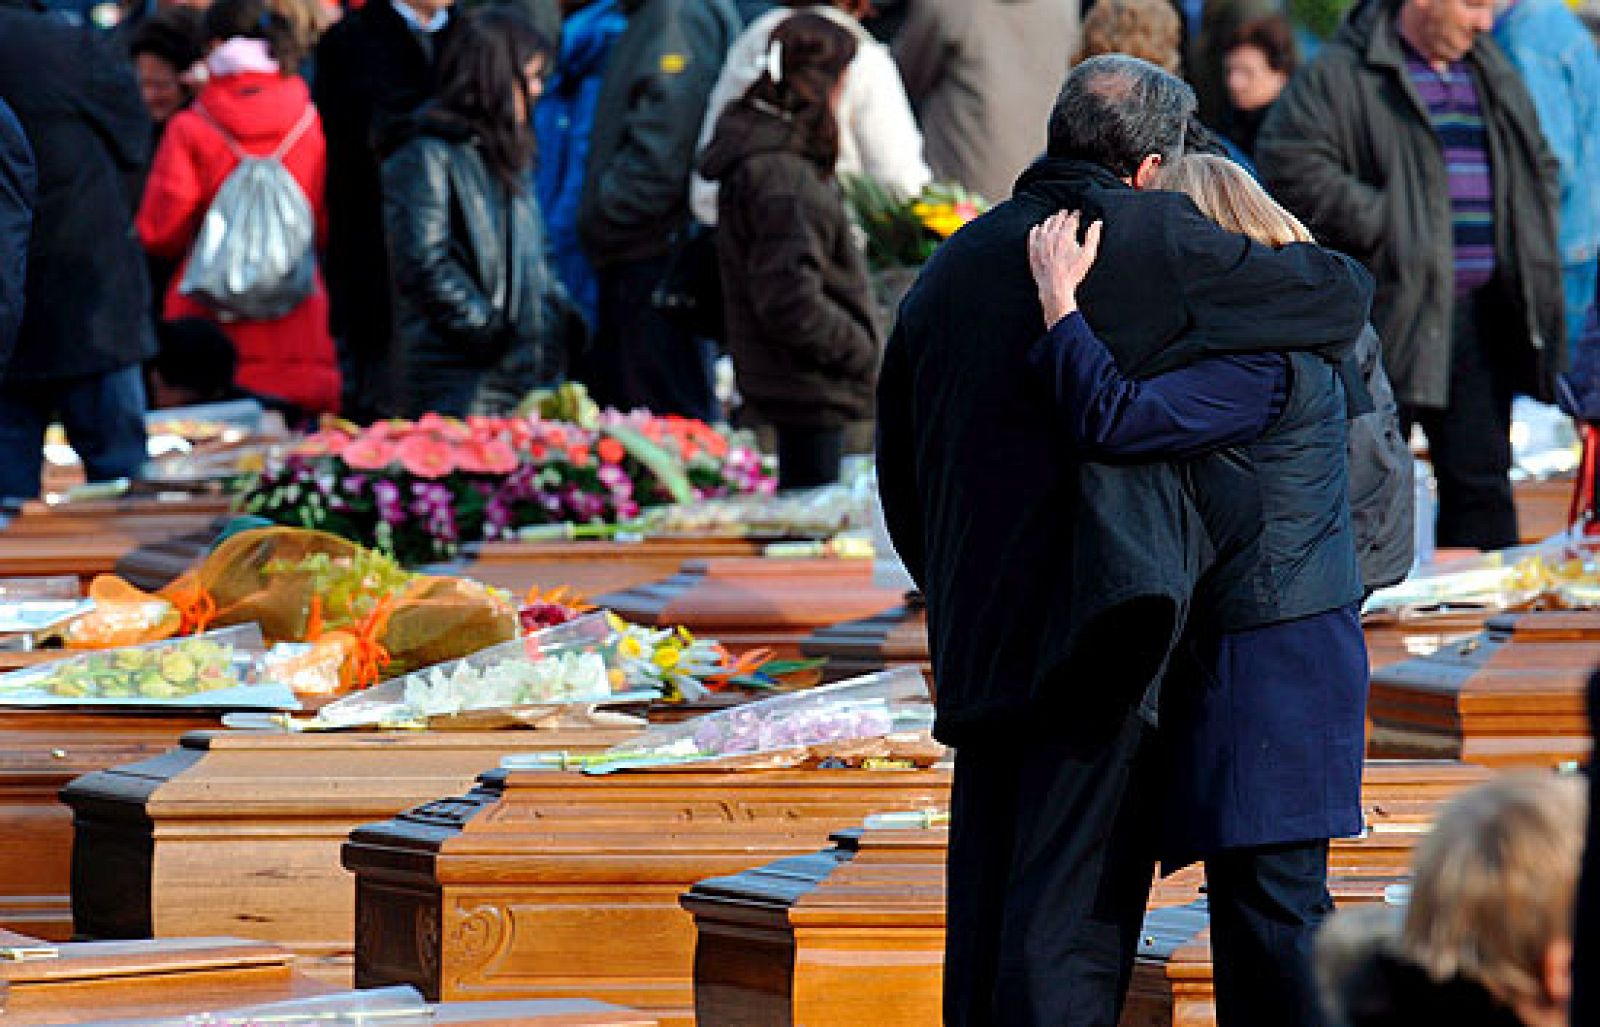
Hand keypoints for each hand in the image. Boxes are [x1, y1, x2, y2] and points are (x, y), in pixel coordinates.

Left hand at [1028, 211, 1102, 328]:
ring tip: (1055, 218)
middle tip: (1067, 212)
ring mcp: (1040, 242)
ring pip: (1045, 224)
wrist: (1054, 286)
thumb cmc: (1073, 272)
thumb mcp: (1088, 255)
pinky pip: (1033, 234)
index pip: (1071, 219)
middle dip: (1064, 214)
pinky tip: (1039, 228)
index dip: (1076, 214)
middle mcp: (1051, 236)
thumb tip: (1097, 222)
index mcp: (1065, 235)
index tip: (1078, 212)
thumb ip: (1093, 236)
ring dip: (1051, 219)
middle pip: (1057, 219)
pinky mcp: (1032, 249)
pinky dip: (1037, 228)